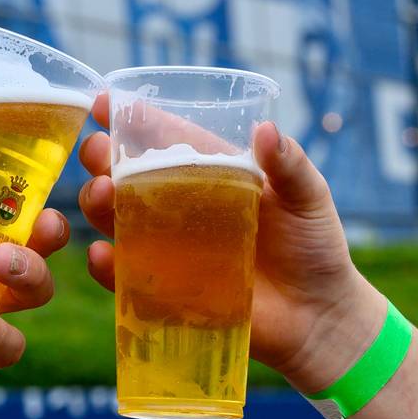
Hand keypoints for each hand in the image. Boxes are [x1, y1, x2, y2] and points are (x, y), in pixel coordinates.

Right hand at [78, 96, 383, 392]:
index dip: (131, 119)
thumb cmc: (315, 248)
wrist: (321, 317)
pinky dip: (107, 266)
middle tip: (97, 151)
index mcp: (210, 174)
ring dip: (97, 204)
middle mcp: (180, 207)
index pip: (163, 139)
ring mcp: (168, 249)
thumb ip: (289, 165)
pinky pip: (125, 276)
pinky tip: (104, 254)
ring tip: (100, 194)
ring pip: (117, 220)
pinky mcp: (165, 291)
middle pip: (128, 176)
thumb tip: (265, 129)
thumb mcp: (309, 198)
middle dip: (103, 158)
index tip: (101, 101)